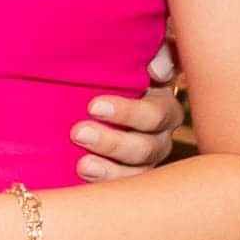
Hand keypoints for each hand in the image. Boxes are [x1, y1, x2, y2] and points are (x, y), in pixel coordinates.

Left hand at [72, 40, 183, 181]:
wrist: (89, 90)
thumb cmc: (116, 68)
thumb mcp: (133, 54)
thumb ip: (155, 52)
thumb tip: (157, 69)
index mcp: (162, 104)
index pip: (156, 114)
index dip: (129, 113)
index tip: (93, 106)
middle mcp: (159, 135)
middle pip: (146, 146)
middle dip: (112, 142)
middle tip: (78, 133)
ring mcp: (144, 159)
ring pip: (136, 172)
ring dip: (109, 169)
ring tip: (82, 164)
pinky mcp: (128, 175)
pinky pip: (124, 187)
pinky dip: (105, 183)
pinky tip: (84, 174)